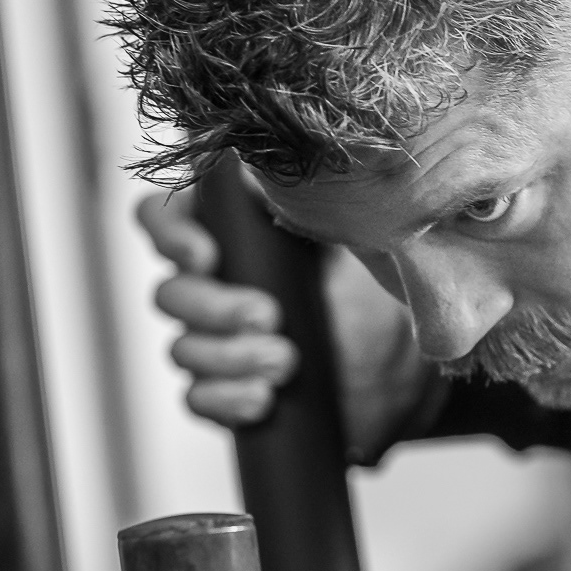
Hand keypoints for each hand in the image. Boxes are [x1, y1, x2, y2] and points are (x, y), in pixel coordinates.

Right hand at [138, 188, 432, 459]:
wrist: (404, 374)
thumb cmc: (374, 299)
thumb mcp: (347, 243)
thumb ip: (302, 207)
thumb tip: (265, 172)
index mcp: (235, 240)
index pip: (166, 221)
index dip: (168, 233)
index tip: (205, 254)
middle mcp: (217, 288)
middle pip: (171, 293)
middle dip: (215, 307)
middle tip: (269, 316)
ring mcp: (219, 343)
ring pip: (183, 349)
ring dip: (230, 356)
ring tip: (286, 362)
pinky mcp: (230, 392)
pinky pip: (199, 399)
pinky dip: (227, 398)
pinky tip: (263, 398)